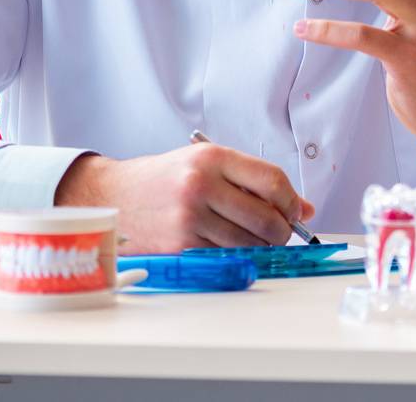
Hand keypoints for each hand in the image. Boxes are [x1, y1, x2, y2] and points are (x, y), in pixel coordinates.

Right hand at [54, 144, 312, 252]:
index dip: (292, 200)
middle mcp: (201, 186)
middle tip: (282, 232)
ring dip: (264, 247)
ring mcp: (189, 218)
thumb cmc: (164, 179)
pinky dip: (239, 257)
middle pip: (266, 216)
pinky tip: (235, 248)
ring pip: (249, 242)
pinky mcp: (179, 246)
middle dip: (283, 229)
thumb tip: (304, 209)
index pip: (272, 180)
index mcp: (212, 158)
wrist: (111, 196)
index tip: (295, 211)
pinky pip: (225, 256)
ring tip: (259, 240)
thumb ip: (254, 181)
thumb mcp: (206, 164)